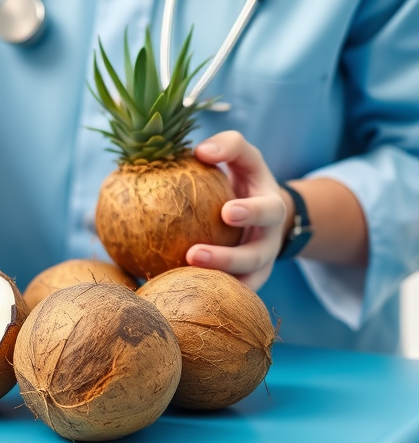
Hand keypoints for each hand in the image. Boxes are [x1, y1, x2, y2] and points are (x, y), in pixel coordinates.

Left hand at [186, 131, 289, 290]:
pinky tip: (170, 292)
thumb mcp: (245, 158)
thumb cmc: (247, 181)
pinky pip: (226, 295)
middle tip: (193, 254)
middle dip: (227, 259)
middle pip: (254, 257)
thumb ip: (229, 146)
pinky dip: (204, 295)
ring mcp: (258, 269)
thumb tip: (200, 151)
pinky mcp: (243, 283)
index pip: (268, 211)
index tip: (227, 212)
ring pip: (242, 284)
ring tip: (180, 278)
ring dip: (213, 283)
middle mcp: (268, 243)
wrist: (264, 216)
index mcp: (272, 210)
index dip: (252, 213)